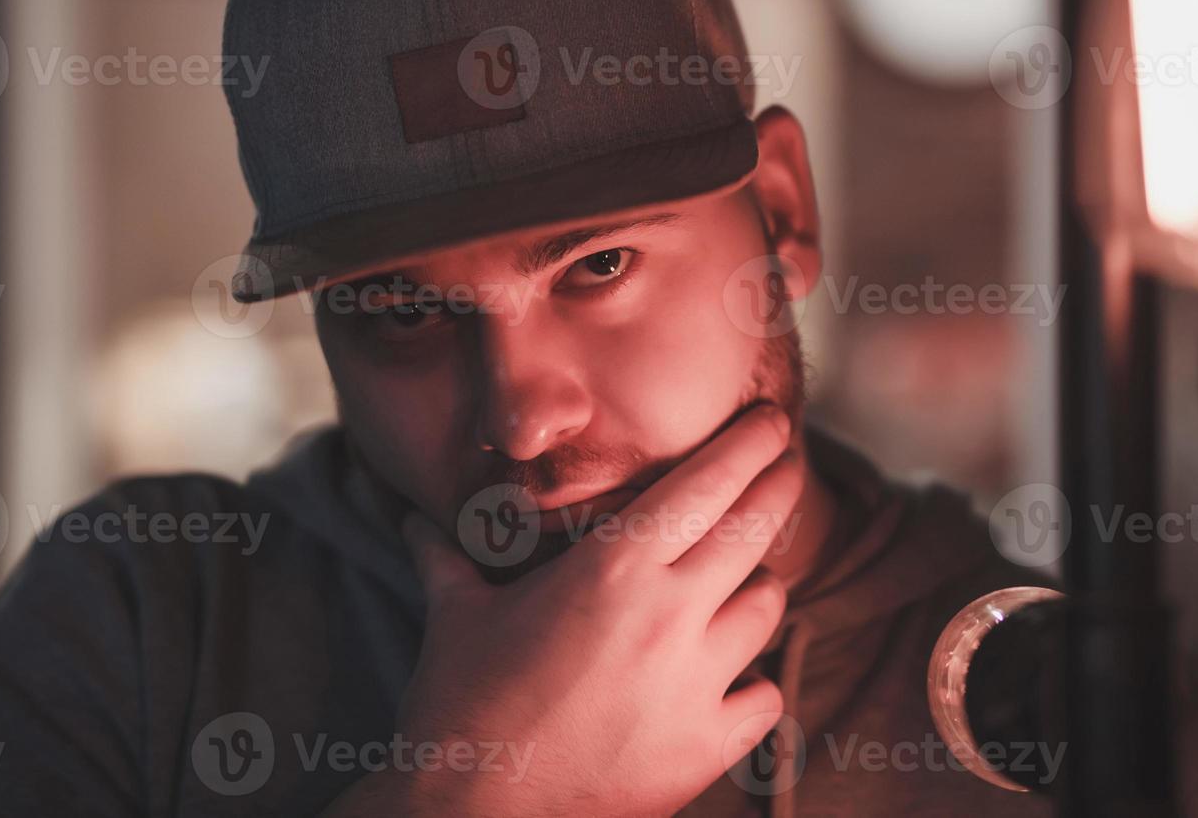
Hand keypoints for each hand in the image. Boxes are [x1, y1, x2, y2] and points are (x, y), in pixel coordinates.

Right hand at [395, 404, 802, 816]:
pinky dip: (753, 681)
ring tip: (741, 580)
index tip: (772, 420)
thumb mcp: (455, 614)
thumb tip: (411, 517)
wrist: (474, 815)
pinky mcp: (708, 748)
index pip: (705, 484)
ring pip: (767, 606)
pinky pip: (765, 696)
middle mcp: (668, 615)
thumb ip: (447, 553)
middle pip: (755, 530)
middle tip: (786, 465)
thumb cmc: (460, 705)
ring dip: (758, 585)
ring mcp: (696, 684)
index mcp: (612, 568)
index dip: (747, 445)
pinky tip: (732, 678)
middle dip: (777, 486)